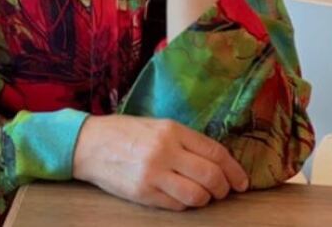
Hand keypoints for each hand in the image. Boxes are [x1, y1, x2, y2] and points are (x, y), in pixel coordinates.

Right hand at [73, 115, 248, 210]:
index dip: (234, 169)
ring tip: (201, 195)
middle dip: (224, 188)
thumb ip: (185, 141)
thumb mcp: (157, 126)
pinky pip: (177, 206)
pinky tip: (180, 197)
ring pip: (197, 195)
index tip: (241, 181)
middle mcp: (166, 151)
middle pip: (211, 176)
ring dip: (205, 199)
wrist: (90, 144)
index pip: (215, 152)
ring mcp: (154, 174)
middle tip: (224, 191)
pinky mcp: (144, 193)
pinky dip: (185, 204)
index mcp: (172, 130)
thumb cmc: (126, 133)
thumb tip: (217, 162)